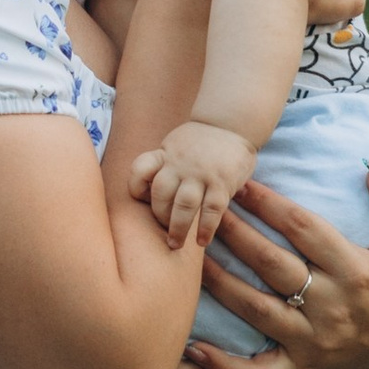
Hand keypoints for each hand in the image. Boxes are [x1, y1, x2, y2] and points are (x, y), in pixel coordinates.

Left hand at [130, 116, 257, 247]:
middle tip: (163, 231)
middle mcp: (180, 164)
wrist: (231, 123)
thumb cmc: (199, 142)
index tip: (143, 201)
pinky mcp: (222, 183)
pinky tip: (202, 241)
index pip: (140, 169)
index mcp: (165, 155)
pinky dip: (206, 228)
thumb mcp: (174, 146)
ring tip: (175, 244)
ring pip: (183, 205)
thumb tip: (147, 195)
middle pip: (160, 193)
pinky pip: (212, 210)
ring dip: (178, 228)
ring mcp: (201, 174)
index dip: (137, 188)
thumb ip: (163, 166)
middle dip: (159, 215)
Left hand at [184, 167, 368, 368]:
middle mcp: (331, 306)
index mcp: (357, 271)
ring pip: (254, 309)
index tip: (240, 180)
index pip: (303, 229)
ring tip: (187, 253)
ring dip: (218, 281)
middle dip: (232, 233)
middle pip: (270, 264)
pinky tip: (191, 347)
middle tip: (203, 207)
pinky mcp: (298, 365)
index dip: (268, 203)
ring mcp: (312, 339)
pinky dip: (224, 366)